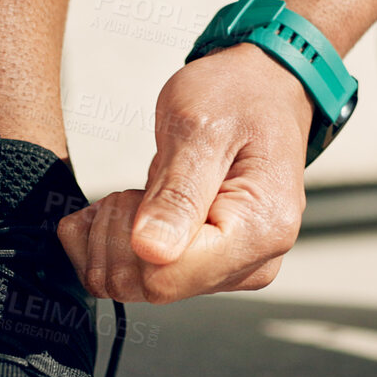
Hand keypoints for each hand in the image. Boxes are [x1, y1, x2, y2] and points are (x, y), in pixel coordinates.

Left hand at [59, 42, 311, 303]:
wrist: (262, 89)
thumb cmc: (239, 96)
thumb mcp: (198, 127)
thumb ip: (176, 193)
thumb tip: (152, 251)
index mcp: (259, 230)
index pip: (166, 276)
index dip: (124, 242)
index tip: (129, 195)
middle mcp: (254, 260)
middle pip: (152, 286)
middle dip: (116, 239)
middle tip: (129, 189)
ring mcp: (233, 268)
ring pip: (141, 285)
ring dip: (114, 240)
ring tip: (134, 193)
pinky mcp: (212, 266)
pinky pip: (146, 277)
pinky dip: (117, 245)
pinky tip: (126, 209)